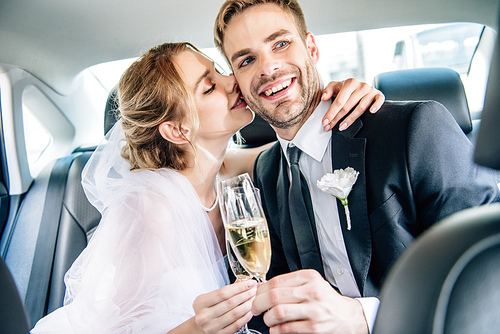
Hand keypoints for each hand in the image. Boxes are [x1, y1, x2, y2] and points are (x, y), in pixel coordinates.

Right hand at [193, 280, 256, 333]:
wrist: (199, 327)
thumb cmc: (205, 310)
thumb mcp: (209, 298)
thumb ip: (225, 290)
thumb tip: (242, 282)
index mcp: (200, 303)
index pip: (223, 292)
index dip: (239, 287)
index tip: (249, 283)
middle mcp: (205, 315)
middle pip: (231, 302)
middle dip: (246, 294)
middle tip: (255, 289)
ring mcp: (212, 327)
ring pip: (235, 313)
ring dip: (248, 304)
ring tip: (254, 298)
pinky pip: (236, 325)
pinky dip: (245, 317)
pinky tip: (250, 311)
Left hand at [252, 270, 368, 333]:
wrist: (348, 317)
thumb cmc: (326, 300)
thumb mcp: (312, 284)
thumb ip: (291, 284)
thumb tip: (263, 288)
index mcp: (309, 277)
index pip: (277, 281)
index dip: (261, 289)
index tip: (255, 295)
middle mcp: (312, 291)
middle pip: (274, 296)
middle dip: (258, 303)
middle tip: (255, 308)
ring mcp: (314, 310)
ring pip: (278, 312)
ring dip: (267, 318)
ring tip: (267, 319)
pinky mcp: (314, 327)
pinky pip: (287, 328)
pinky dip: (276, 330)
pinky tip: (275, 329)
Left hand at [321, 78, 384, 131]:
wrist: (360, 86)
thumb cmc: (346, 89)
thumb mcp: (335, 86)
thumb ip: (328, 90)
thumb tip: (324, 97)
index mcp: (350, 83)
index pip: (339, 101)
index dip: (331, 112)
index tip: (325, 122)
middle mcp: (361, 86)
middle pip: (348, 106)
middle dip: (337, 118)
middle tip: (329, 127)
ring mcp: (370, 90)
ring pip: (361, 107)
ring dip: (351, 119)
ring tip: (342, 127)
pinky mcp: (378, 94)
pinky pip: (379, 100)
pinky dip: (376, 106)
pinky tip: (371, 113)